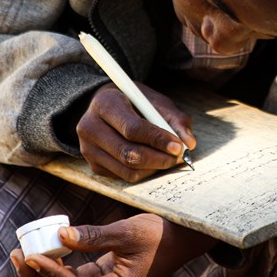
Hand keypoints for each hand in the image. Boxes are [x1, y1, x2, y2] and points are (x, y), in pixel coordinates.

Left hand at [10, 214, 214, 276]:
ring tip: (22, 252)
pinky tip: (45, 252)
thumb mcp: (128, 231)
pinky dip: (54, 271)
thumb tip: (61, 234)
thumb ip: (94, 236)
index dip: (47, 272)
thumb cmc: (158, 235)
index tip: (28, 254)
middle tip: (16, 253)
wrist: (179, 242)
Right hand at [75, 83, 195, 181]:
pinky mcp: (93, 165)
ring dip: (154, 168)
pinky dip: (144, 172)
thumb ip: (174, 118)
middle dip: (159, 158)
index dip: (157, 139)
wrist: (105, 107)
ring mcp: (88, 148)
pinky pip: (124, 176)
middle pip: (128, 153)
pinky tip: (154, 161)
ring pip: (127, 169)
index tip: (178, 146)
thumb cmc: (133, 102)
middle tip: (179, 156)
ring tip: (170, 159)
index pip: (132, 128)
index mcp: (105, 103)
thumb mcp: (153, 100)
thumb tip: (189, 143)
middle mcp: (90, 127)